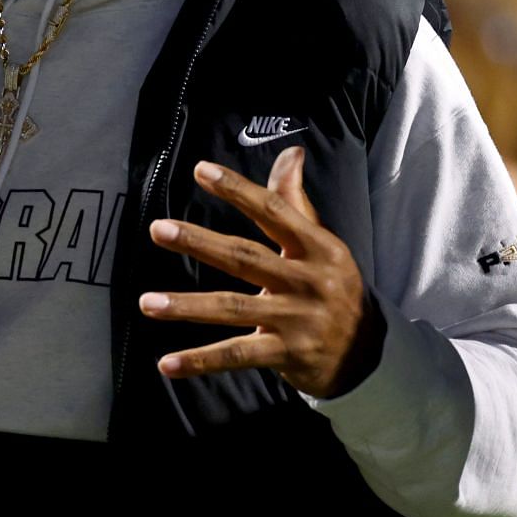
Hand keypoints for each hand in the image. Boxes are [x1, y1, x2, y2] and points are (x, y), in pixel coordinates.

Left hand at [140, 146, 385, 398]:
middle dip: (200, 243)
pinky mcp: (286, 354)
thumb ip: (297, 202)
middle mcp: (306, 280)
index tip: (200, 171)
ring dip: (187, 306)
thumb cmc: (335, 288)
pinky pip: (237, 356)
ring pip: (233, 309)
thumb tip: (291, 152)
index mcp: (317, 246)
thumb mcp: (324, 244)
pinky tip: (166, 363)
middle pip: (245, 257)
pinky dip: (201, 361)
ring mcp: (295, 319)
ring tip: (146, 302)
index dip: (237, 190)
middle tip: (158, 229)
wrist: (370, 353)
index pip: (272, 210)